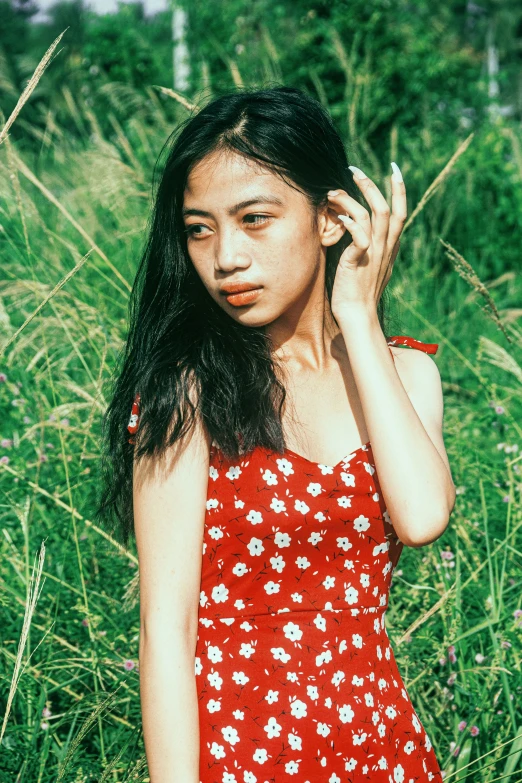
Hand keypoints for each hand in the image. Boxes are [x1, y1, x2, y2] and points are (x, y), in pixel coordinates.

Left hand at [328, 163, 405, 320]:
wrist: (357, 315)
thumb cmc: (358, 292)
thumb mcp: (370, 265)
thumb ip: (371, 246)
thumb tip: (364, 231)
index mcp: (390, 246)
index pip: (401, 211)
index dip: (399, 189)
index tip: (394, 169)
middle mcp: (385, 247)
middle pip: (386, 207)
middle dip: (371, 185)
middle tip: (354, 169)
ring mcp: (374, 253)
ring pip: (372, 215)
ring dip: (351, 199)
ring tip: (333, 192)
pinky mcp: (359, 261)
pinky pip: (360, 236)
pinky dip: (350, 223)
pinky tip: (337, 216)